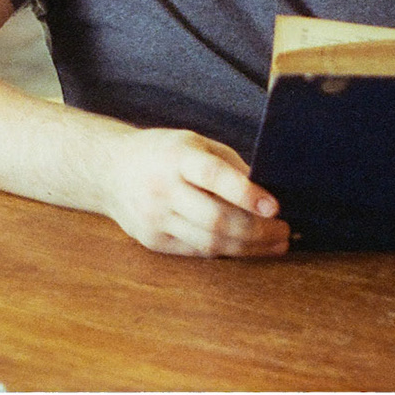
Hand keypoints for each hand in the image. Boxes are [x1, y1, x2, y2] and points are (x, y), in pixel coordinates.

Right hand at [102, 128, 289, 256]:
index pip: (213, 176)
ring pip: (209, 242)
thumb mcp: (193, 142)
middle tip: (284, 231)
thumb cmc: (162, 153)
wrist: (109, 170)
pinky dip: (226, 251)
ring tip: (275, 244)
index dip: (246, 192)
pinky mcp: (153, 241)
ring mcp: (155, 218)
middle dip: (257, 230)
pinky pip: (197, 251)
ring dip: (248, 247)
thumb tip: (267, 191)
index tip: (275, 206)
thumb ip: (228, 164)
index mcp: (175, 157)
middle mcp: (162, 188)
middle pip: (216, 219)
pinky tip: (246, 248)